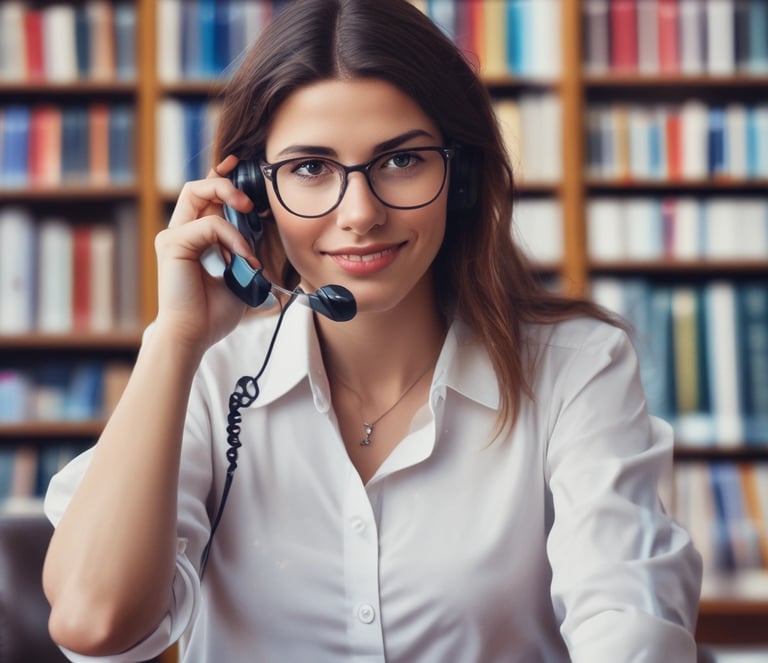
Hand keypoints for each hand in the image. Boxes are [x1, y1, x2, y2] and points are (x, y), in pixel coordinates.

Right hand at [153, 155, 259, 352]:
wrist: (194, 335)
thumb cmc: (213, 312)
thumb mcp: (238, 274)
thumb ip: (244, 250)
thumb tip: (260, 233)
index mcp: (195, 238)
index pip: (205, 197)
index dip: (222, 180)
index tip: (242, 169)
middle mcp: (181, 232)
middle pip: (198, 186)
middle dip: (226, 183)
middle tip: (250, 201)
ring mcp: (174, 236)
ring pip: (197, 193)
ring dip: (229, 201)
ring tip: (249, 222)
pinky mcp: (173, 244)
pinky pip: (209, 225)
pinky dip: (232, 237)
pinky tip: (243, 257)